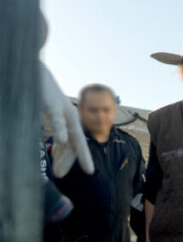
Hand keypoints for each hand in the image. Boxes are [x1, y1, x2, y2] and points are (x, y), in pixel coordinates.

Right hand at [40, 62, 93, 177]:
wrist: (32, 68)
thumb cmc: (39, 91)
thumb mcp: (47, 113)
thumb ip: (52, 128)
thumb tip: (53, 143)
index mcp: (67, 119)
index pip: (73, 142)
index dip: (74, 157)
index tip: (78, 172)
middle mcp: (69, 115)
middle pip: (78, 140)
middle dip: (83, 157)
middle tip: (90, 172)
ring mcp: (62, 109)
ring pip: (74, 132)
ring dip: (78, 151)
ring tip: (87, 166)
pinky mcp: (52, 102)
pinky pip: (58, 117)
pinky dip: (60, 128)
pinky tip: (62, 139)